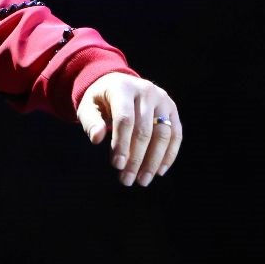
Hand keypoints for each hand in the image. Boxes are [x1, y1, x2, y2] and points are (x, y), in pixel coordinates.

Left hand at [75, 72, 180, 186]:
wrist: (119, 83)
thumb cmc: (101, 100)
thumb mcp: (88, 106)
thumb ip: (91, 122)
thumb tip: (96, 138)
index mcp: (123, 88)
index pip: (125, 119)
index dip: (122, 143)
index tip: (117, 165)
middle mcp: (146, 91)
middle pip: (145, 130)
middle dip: (136, 158)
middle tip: (127, 180)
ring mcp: (163, 99)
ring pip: (163, 134)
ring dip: (154, 161)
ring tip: (142, 180)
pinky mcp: (172, 109)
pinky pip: (176, 135)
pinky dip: (169, 155)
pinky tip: (158, 171)